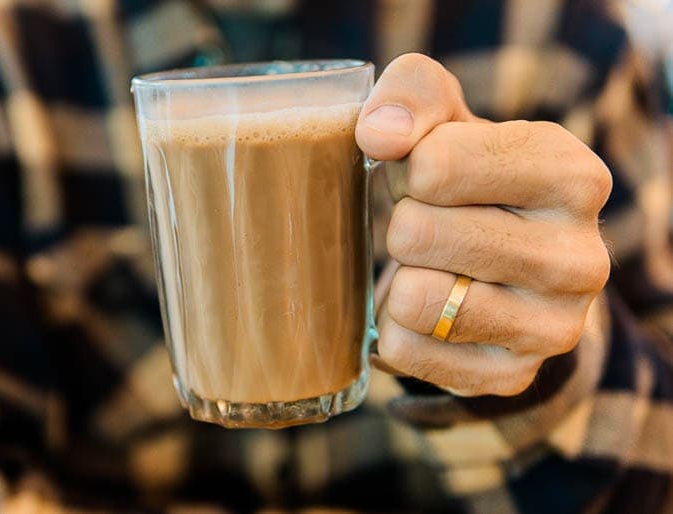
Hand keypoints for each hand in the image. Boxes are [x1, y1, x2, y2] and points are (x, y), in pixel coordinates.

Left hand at [356, 54, 611, 395]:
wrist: (497, 267)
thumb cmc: (465, 180)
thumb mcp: (445, 119)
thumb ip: (411, 96)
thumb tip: (379, 134)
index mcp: (573, 175)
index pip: (436, 166)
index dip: (409, 168)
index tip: (430, 175)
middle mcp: (580, 258)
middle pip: (415, 232)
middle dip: (403, 224)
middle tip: (430, 226)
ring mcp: (553, 327)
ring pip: (413, 298)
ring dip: (400, 277)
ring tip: (432, 266)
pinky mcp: (512, 376)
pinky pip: (405, 349)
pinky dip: (397, 326)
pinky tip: (431, 309)